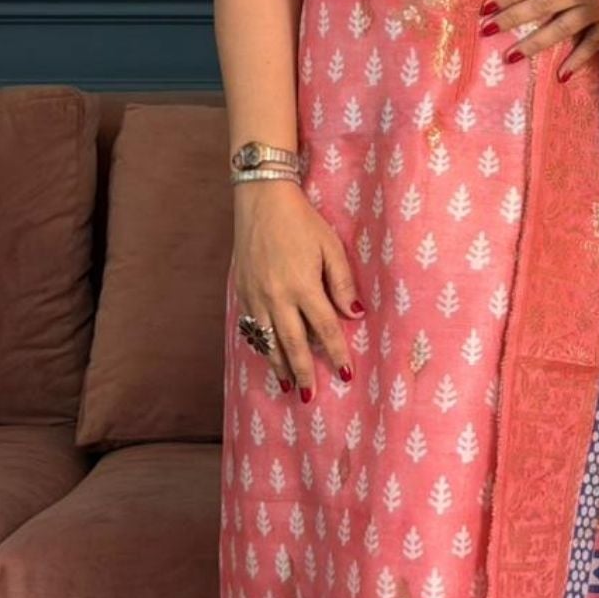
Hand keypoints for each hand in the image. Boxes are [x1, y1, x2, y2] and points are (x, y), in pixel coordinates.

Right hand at [232, 180, 365, 399]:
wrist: (261, 200)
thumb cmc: (302, 220)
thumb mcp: (330, 246)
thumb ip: (342, 282)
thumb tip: (355, 314)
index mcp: (303, 285)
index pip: (324, 329)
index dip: (336, 353)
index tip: (346, 373)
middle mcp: (277, 296)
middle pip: (294, 344)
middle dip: (305, 372)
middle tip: (311, 396)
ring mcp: (256, 296)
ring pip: (269, 341)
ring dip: (279, 366)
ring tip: (290, 386)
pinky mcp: (243, 291)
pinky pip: (252, 327)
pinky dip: (262, 345)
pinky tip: (268, 356)